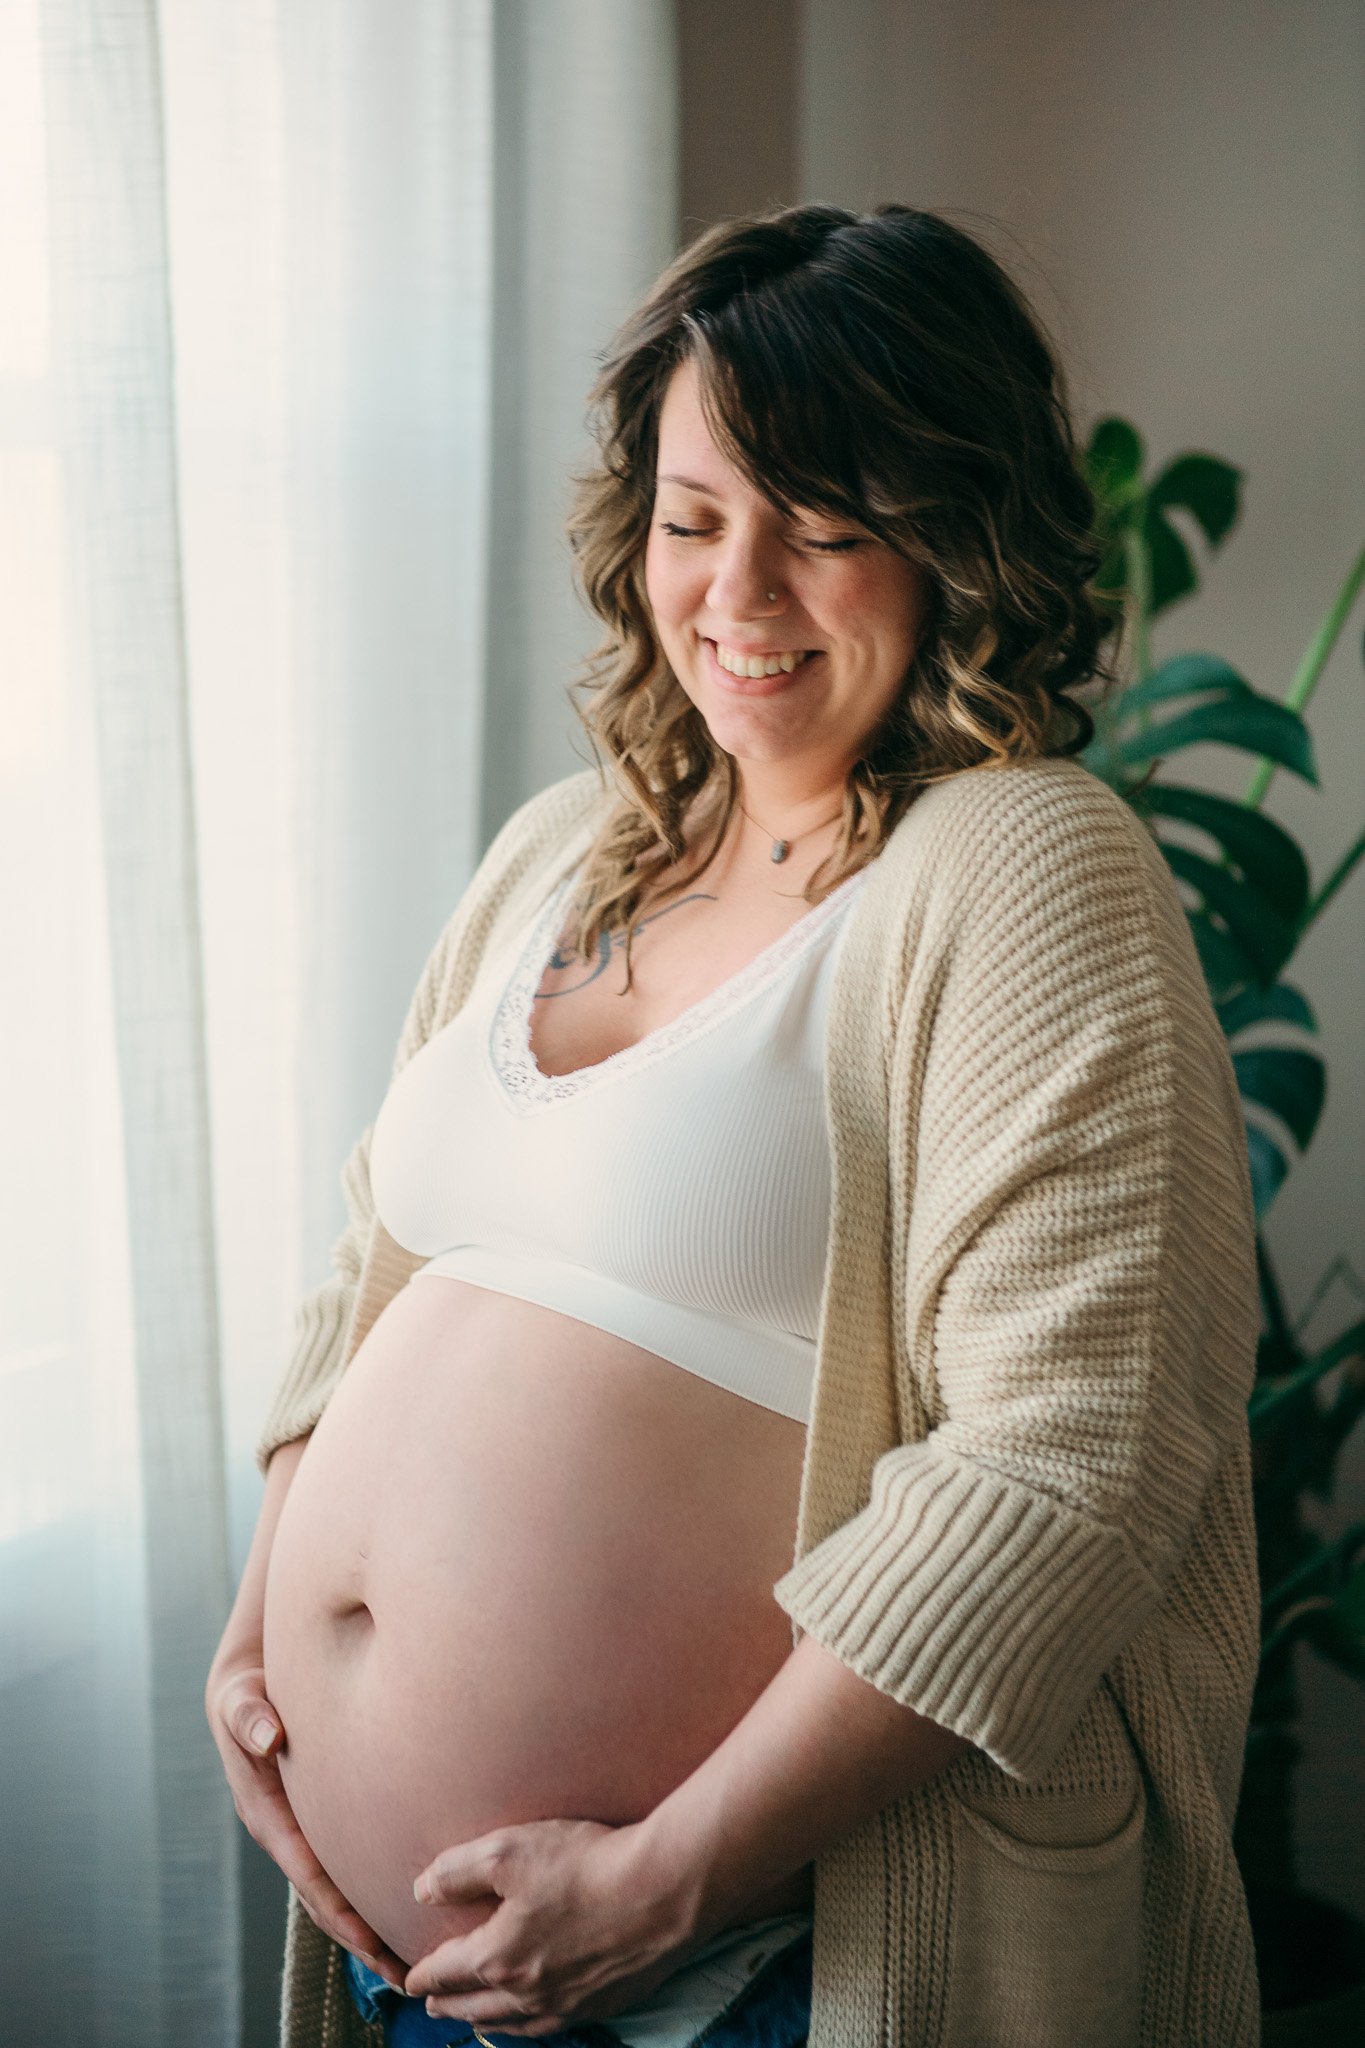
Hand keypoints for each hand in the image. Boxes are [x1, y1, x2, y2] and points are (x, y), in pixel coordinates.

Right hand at [204, 1644, 406, 1990]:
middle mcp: (283, 1833)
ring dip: (367, 1927)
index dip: (339, 1909)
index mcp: (266, 1814)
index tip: (371, 1940)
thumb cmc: (244, 1693)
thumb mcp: (239, 1699)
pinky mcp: (316, 1822)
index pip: (307, 1872)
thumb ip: (248, 1715)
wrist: (242, 1689)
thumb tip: (266, 1734)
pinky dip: (368, 1893)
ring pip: (335, 1891)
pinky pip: (343, 1866)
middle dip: (361, 1938)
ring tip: (410, 1962)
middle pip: (324, 1900)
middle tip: (405, 1974)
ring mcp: (299, 1833)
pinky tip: (403, 1908)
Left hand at [404, 1817, 701, 2035]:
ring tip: (474, 2016)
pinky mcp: (602, 2004)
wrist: (664, 1891)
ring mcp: (565, 2004)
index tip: (407, 1980)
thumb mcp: (510, 1850)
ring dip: (484, 2019)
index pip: (445, 1974)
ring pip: (510, 2023)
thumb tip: (421, 1890)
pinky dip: (527, 2025)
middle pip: (473, 2006)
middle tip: (431, 2003)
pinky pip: (549, 2026)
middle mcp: (526, 1993)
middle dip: (447, 2004)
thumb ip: (458, 1871)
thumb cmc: (586, 1865)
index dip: (421, 1976)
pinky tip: (533, 2017)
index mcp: (497, 1957)